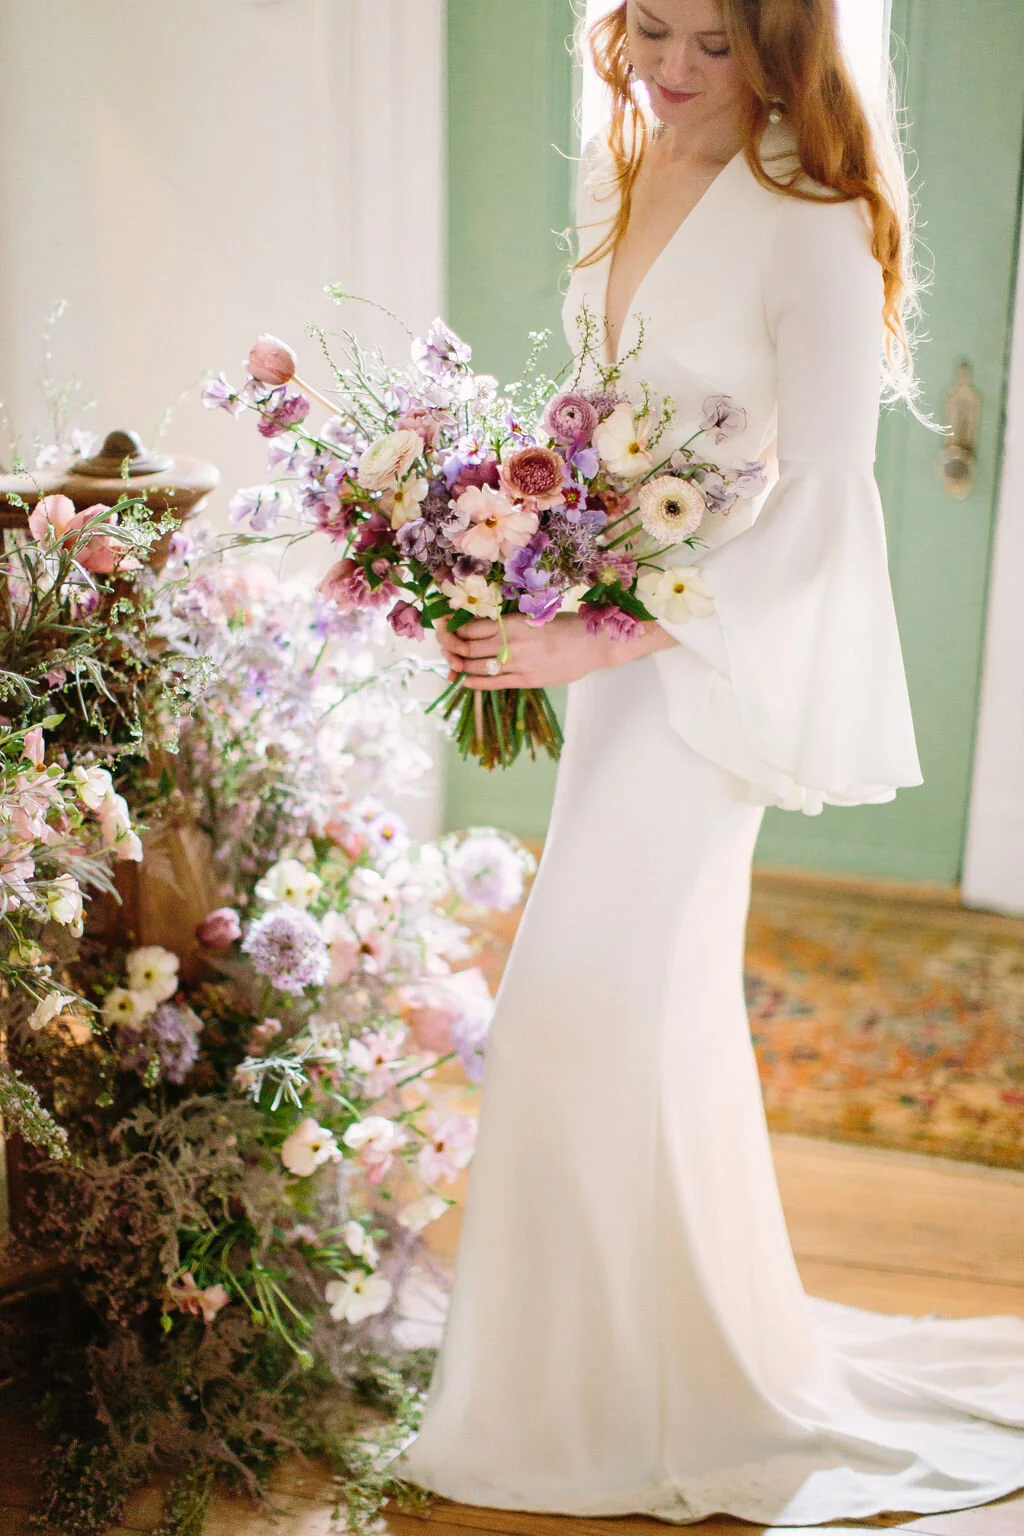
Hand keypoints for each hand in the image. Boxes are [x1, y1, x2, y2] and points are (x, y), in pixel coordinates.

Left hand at [436, 613, 613, 689]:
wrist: (592, 643)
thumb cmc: (565, 626)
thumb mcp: (534, 616)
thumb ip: (511, 622)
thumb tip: (487, 625)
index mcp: (512, 621)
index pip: (471, 626)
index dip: (454, 629)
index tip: (446, 628)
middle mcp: (511, 641)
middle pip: (468, 646)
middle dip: (451, 647)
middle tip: (445, 648)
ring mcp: (518, 662)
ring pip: (476, 665)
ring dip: (460, 665)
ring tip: (453, 664)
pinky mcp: (526, 679)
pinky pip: (493, 682)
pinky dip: (475, 682)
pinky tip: (465, 681)